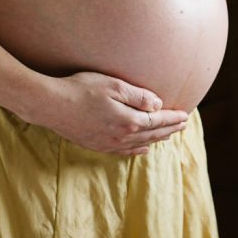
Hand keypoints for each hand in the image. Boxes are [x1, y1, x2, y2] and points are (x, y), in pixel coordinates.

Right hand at [21, 71, 187, 155]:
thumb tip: (158, 104)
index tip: (185, 115)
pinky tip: (143, 150)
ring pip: (140, 144)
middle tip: (182, 125)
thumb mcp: (113, 86)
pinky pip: (124, 152)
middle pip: (152, 134)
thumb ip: (138, 96)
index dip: (173, 118)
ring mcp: (109, 143)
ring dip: (156, 140)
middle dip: (169, 129)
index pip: (158, 120)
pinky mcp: (97, 145)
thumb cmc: (81, 89)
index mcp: (129, 120)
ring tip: (168, 136)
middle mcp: (122, 136)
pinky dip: (137, 151)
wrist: (51, 105)